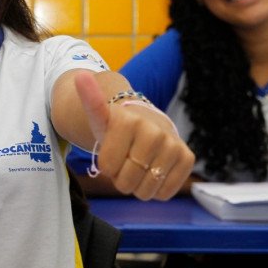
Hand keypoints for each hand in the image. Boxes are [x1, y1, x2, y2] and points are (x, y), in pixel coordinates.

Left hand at [75, 72, 193, 200]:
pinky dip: (157, 190)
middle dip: (122, 178)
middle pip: (127, 181)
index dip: (106, 166)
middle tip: (125, 160)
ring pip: (147, 190)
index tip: (110, 151)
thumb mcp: (99, 117)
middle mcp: (154, 131)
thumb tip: (80, 76)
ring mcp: (173, 144)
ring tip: (139, 166)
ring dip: (138, 186)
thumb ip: (90, 100)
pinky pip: (166, 192)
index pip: (108, 167)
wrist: (146, 124)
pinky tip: (154, 171)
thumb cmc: (117, 127)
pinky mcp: (187, 157)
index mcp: (128, 121)